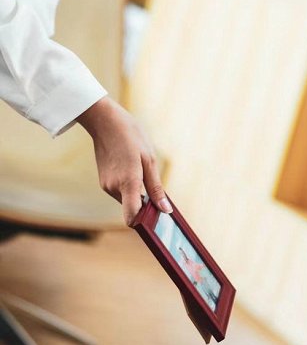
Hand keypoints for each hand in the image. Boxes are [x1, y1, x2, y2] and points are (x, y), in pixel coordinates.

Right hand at [77, 96, 170, 224]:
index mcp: (128, 182)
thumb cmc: (130, 136)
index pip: (132, 217)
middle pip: (133, 208)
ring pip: (127, 199)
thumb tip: (165, 209)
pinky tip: (133, 168)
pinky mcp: (103, 181)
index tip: (157, 221)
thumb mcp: (149, 159)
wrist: (105, 121)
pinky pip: (120, 191)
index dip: (144, 223)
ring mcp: (106, 185)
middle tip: (160, 194)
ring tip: (143, 170)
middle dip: (146, 205)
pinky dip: (129, 186)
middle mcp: (113, 188)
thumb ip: (155, 187)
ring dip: (138, 193)